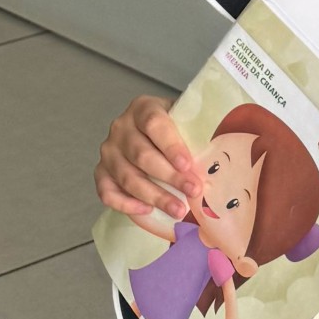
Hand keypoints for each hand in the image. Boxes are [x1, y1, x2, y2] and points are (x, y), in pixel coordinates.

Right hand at [95, 95, 201, 221]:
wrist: (156, 133)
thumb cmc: (176, 129)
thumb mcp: (186, 121)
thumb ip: (197, 133)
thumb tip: (217, 160)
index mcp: (143, 108)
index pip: (153, 124)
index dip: (170, 145)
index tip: (188, 165)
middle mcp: (120, 127)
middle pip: (141, 154)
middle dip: (169, 177)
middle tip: (193, 191)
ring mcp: (109, 151)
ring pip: (127, 177)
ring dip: (154, 196)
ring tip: (178, 209)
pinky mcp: (101, 172)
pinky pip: (107, 191)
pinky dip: (126, 203)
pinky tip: (147, 210)